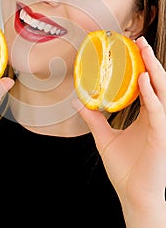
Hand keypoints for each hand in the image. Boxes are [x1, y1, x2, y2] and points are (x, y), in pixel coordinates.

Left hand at [72, 36, 165, 223]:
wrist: (134, 195)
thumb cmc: (124, 169)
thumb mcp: (104, 138)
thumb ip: (94, 119)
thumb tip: (78, 102)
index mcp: (146, 116)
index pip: (146, 86)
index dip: (141, 67)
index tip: (131, 49)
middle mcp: (155, 117)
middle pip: (156, 83)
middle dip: (150, 61)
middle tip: (139, 41)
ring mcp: (160, 125)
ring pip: (161, 91)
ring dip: (154, 70)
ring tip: (144, 51)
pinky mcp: (160, 136)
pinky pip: (158, 111)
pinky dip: (151, 94)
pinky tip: (143, 80)